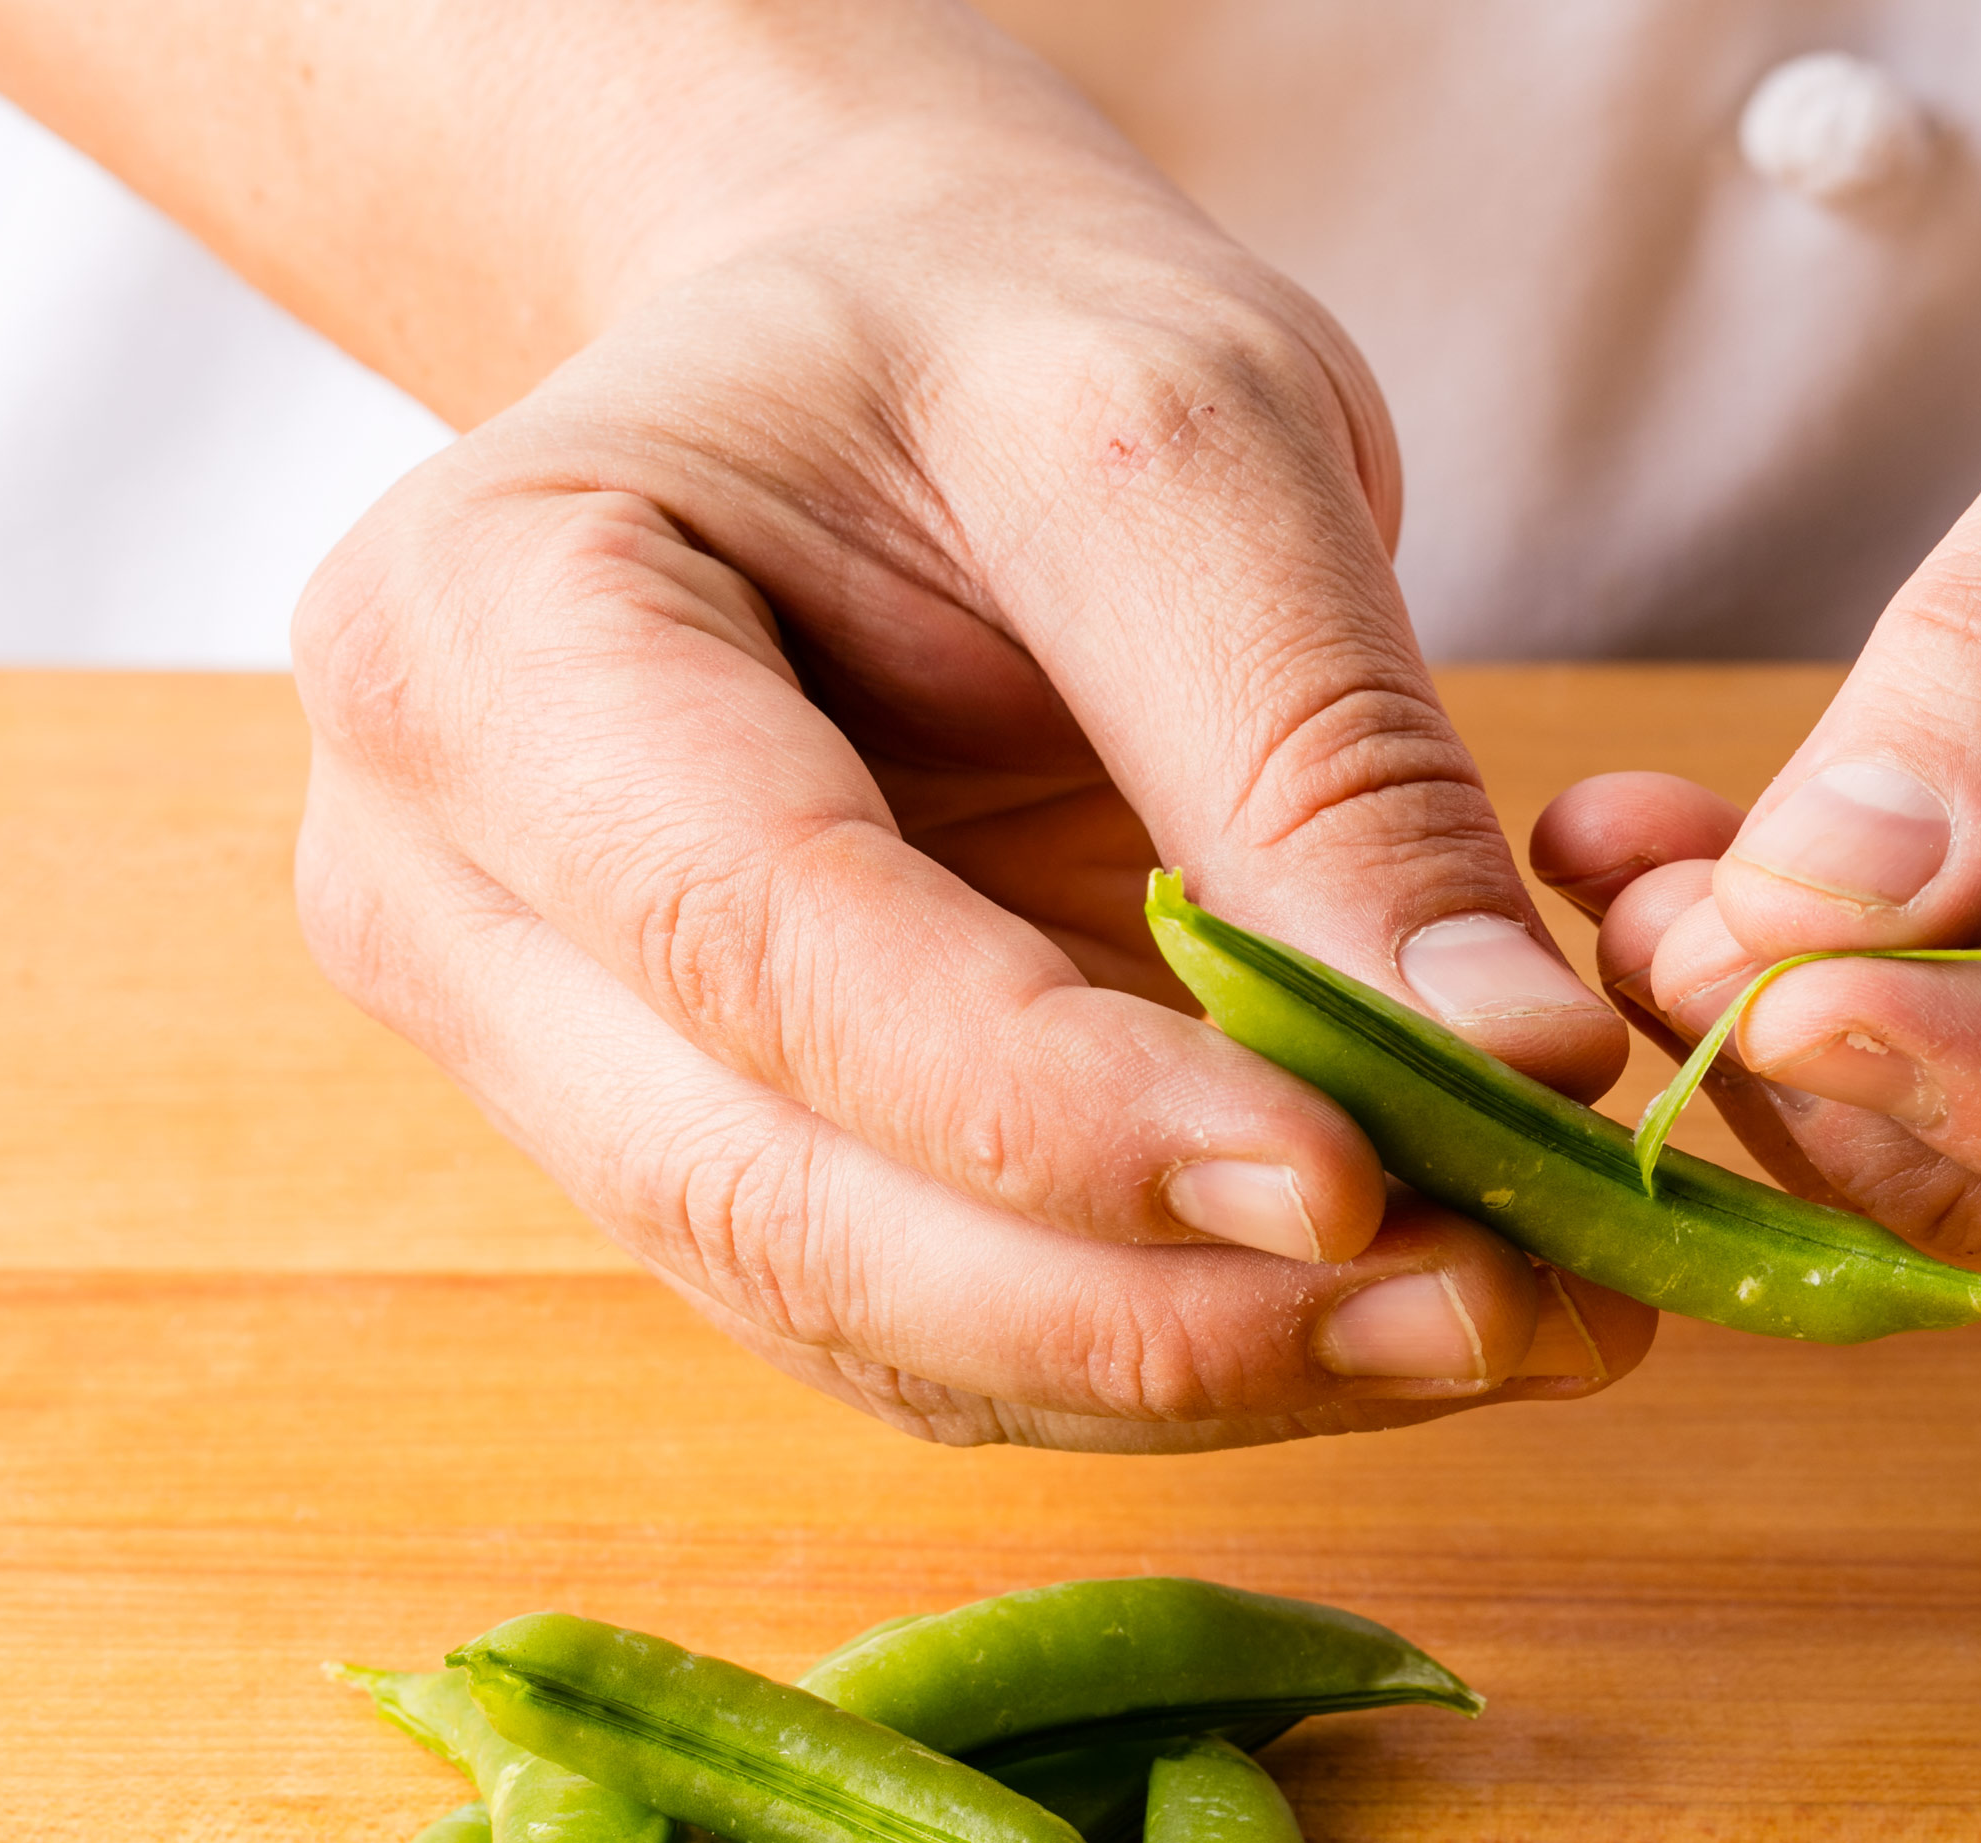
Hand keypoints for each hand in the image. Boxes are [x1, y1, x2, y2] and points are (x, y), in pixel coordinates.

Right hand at [287, 37, 1644, 1450]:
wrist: (862, 356)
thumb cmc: (988, 333)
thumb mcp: (1189, 442)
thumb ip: (1323, 758)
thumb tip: (1520, 1063)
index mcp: (484, 638)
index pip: (760, 950)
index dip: (1056, 1116)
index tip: (1352, 1182)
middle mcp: (460, 897)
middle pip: (784, 1208)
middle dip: (1155, 1310)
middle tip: (1492, 1308)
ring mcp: (560, 1064)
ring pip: (867, 1320)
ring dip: (1191, 1372)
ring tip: (1497, 1322)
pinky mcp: (707, 1161)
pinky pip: (930, 1331)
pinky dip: (1166, 1359)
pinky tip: (1383, 1317)